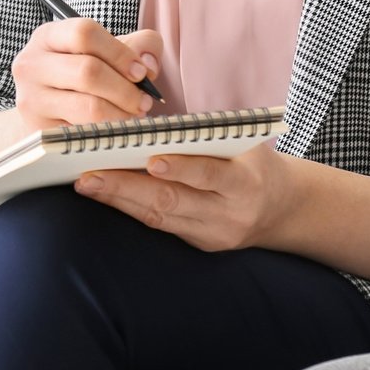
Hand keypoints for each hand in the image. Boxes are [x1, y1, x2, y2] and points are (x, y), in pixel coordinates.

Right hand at [11, 18, 162, 133]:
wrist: (42, 108)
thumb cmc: (78, 76)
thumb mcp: (102, 52)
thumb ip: (137, 45)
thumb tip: (149, 63)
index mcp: (47, 36)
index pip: (84, 34)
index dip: (119, 53)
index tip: (141, 71)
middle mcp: (32, 65)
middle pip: (88, 71)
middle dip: (125, 89)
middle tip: (144, 101)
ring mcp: (32, 99)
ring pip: (88, 107)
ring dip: (122, 114)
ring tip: (133, 116)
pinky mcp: (38, 130)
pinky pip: (84, 134)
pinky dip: (108, 133)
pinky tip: (116, 129)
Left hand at [73, 141, 301, 252]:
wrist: (283, 207)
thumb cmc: (252, 160)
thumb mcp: (243, 142)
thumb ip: (206, 136)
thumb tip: (150, 125)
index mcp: (246, 182)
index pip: (210, 175)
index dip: (181, 168)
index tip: (150, 159)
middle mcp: (229, 214)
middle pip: (173, 202)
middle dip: (127, 188)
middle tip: (90, 175)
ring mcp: (214, 234)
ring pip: (160, 218)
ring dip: (120, 200)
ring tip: (87, 184)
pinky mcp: (200, 244)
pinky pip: (161, 227)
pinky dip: (131, 210)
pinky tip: (106, 196)